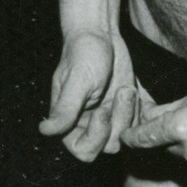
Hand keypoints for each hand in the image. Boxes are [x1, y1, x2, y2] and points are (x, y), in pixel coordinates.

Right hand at [39, 30, 138, 161]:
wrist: (100, 34)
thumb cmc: (83, 53)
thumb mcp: (76, 80)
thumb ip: (65, 108)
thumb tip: (44, 131)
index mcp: (71, 122)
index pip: (84, 151)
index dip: (96, 137)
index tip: (102, 111)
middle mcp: (90, 124)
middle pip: (110, 144)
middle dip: (119, 120)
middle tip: (122, 93)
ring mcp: (110, 117)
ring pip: (127, 134)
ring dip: (131, 112)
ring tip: (127, 88)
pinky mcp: (126, 108)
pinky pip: (140, 122)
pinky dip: (142, 110)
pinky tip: (134, 90)